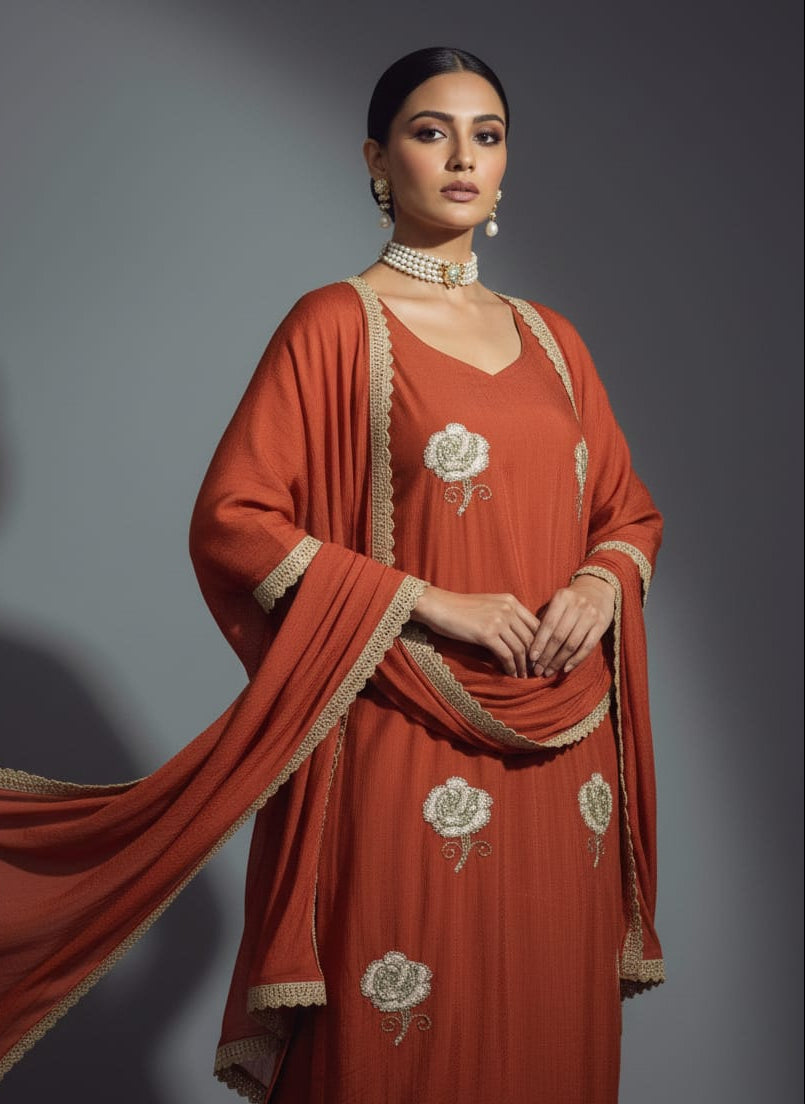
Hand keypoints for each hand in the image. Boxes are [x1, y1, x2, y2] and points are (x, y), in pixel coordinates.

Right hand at [411, 587, 540, 677]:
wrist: (438, 606)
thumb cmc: (460, 608)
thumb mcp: (488, 605)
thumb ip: (506, 615)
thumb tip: (519, 636)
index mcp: (511, 601)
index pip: (536, 624)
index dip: (540, 644)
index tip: (539, 658)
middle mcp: (508, 609)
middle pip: (531, 638)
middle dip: (535, 658)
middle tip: (534, 671)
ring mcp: (498, 620)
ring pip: (520, 648)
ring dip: (523, 666)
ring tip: (523, 676)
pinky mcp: (487, 634)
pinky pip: (506, 655)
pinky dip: (511, 667)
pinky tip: (511, 674)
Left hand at [529, 576, 615, 677]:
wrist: (598, 589)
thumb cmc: (570, 600)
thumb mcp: (557, 602)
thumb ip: (545, 619)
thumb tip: (530, 647)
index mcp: (562, 598)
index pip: (548, 625)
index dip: (539, 643)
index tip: (531, 659)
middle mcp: (577, 605)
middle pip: (559, 637)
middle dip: (546, 656)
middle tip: (537, 671)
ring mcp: (591, 615)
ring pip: (572, 644)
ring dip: (558, 661)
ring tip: (548, 672)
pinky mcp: (602, 624)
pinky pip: (588, 647)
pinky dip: (576, 660)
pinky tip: (565, 669)